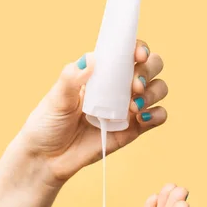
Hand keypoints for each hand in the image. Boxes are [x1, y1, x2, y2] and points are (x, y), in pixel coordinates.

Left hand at [18, 40, 168, 185]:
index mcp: (102, 72)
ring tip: (134, 107)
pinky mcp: (133, 129)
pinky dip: (157, 115)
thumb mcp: (56, 98)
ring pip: (158, 89)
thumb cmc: (48, 123)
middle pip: (151, 66)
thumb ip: (71, 78)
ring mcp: (128, 107)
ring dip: (153, 93)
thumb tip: (90, 60)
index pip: (127, 51)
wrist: (48, 158)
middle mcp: (119, 86)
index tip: (138, 55)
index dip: (139, 48)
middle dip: (149, 71)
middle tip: (135, 85)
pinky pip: (158, 117)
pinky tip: (141, 119)